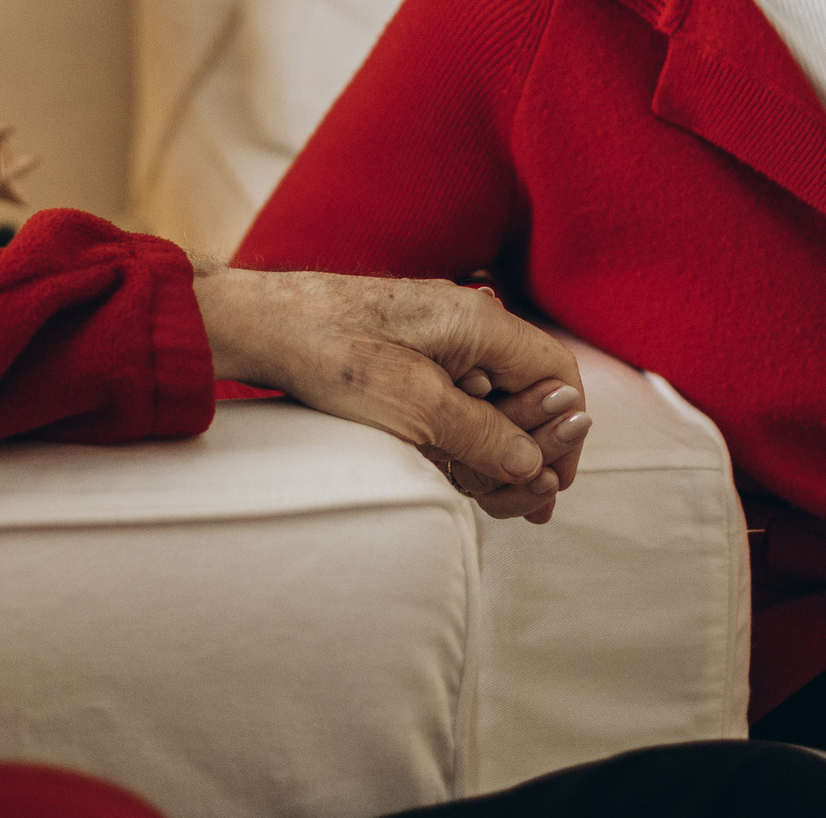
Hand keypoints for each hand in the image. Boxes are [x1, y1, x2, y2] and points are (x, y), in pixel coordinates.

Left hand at [193, 267, 587, 522]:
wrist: (261, 324)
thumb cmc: (334, 354)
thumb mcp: (416, 407)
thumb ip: (483, 437)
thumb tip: (532, 467)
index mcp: (481, 323)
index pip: (558, 376)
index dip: (564, 433)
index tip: (551, 483)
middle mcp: (468, 321)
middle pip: (531, 389)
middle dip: (533, 447)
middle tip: (525, 504)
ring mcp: (439, 333)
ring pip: (495, 396)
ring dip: (497, 445)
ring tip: (485, 490)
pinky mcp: (411, 348)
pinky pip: (459, 391)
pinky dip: (464, 430)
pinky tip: (452, 464)